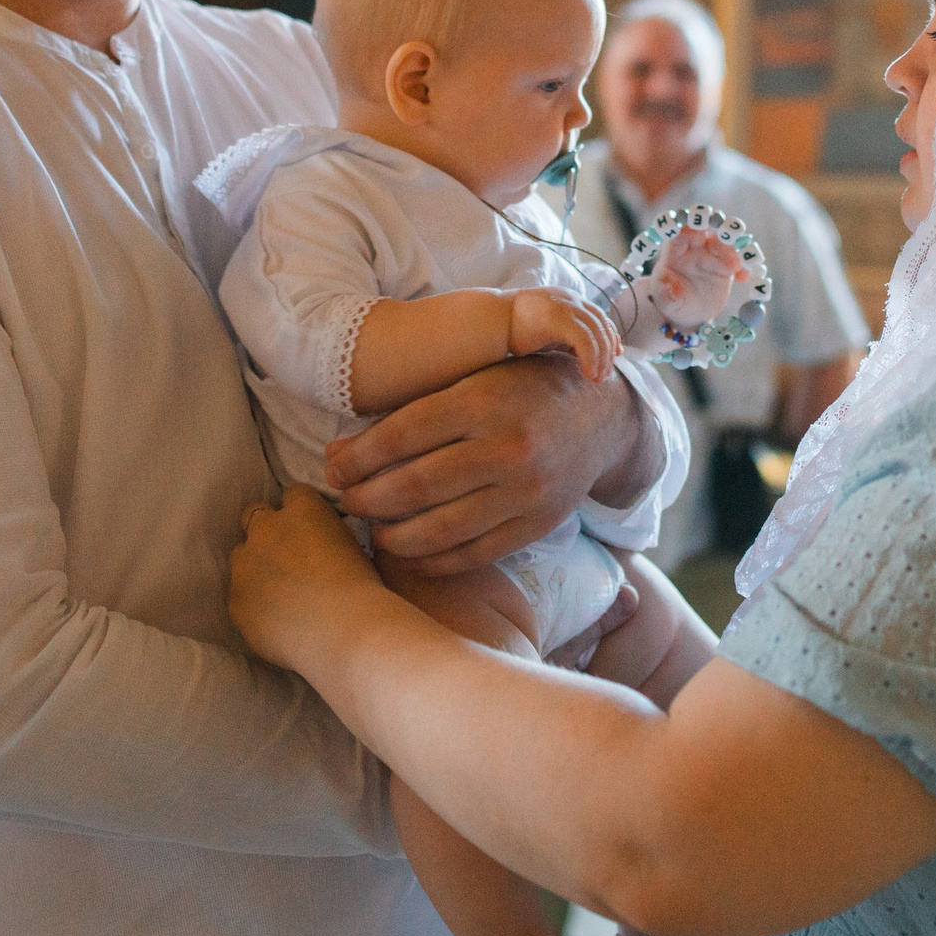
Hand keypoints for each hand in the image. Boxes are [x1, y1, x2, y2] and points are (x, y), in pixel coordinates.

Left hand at [229, 482, 384, 672]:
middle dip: (266, 530)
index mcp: (302, 510)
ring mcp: (245, 565)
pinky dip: (253, 604)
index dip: (300, 511)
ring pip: (240, 557)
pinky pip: (240, 597)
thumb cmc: (364, 590)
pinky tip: (275, 621)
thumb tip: (322, 543)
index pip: (293, 493)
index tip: (309, 528)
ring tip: (279, 594)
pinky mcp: (235, 601)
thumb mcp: (354, 546)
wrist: (345, 632)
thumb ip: (328, 534)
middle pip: (254, 515)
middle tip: (285, 556)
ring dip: (255, 567)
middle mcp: (266, 529)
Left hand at [327, 354, 648, 576]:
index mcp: (483, 400)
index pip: (401, 435)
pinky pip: (474, 554)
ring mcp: (526, 492)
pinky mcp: (538, 525)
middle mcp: (506, 447)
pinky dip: (433, 559)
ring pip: (440, 529)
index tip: (333, 468)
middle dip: (366, 499)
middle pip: (414, 486)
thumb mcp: (475, 376)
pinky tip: (410, 551)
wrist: (602, 415)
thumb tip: (341, 452)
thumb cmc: (522, 387)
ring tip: (372, 529)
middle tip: (345, 501)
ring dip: (393, 536)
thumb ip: (417, 407)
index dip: (356, 458)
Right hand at [507, 287, 619, 381]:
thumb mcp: (548, 332)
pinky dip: (590, 357)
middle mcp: (571, 299)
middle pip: (602, 325)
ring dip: (601, 358)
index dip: (610, 336)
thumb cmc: (515, 331)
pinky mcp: (558, 316)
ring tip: (596, 378)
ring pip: (596, 333)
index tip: (615, 355)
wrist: (491, 322)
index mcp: (569, 300)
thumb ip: (567, 337)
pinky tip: (586, 373)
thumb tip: (585, 355)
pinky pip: (584, 339)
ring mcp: (565, 305)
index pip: (599, 317)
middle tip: (603, 376)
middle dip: (607, 352)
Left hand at [650, 230, 745, 328]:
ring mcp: (713, 252)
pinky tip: (743, 278)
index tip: (694, 230)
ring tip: (737, 265)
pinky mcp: (728, 264)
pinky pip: (741, 258)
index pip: (680, 232)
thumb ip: (665, 294)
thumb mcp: (665, 301)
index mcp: (675, 250)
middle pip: (706, 225)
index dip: (688, 227)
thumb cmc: (671, 300)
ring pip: (727, 238)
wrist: (690, 312)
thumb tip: (669, 290)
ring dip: (735, 244)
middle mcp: (695, 245)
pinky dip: (745, 264)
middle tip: (725, 234)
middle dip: (715, 223)